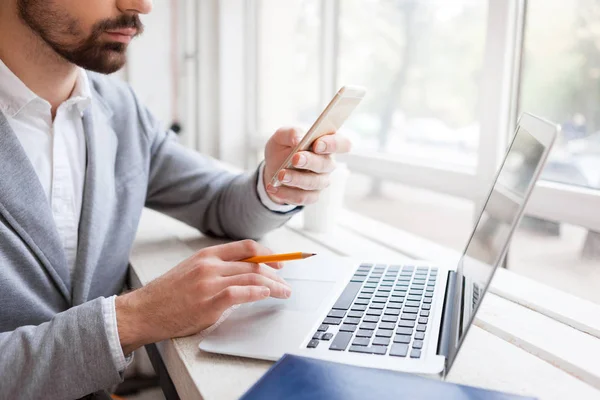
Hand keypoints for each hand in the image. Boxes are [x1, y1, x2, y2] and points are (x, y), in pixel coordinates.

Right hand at [115, 240, 290, 353]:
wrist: (143, 311)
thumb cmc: (167, 295)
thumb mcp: (191, 271)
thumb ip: (216, 269)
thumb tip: (245, 275)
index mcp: (207, 255)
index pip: (246, 247)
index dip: (268, 254)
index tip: (280, 262)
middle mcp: (210, 265)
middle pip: (254, 264)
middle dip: (276, 274)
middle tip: (286, 284)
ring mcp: (210, 283)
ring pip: (252, 278)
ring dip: (274, 286)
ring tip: (283, 293)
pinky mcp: (209, 302)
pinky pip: (241, 293)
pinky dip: (258, 293)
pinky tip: (267, 295)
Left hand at [263, 127, 351, 205]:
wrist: (273, 169)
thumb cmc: (283, 148)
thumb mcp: (281, 136)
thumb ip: (290, 133)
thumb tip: (298, 138)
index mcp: (326, 143)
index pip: (342, 144)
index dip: (333, 144)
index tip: (317, 145)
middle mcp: (327, 163)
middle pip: (327, 164)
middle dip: (310, 161)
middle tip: (295, 159)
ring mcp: (321, 181)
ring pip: (314, 183)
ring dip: (297, 179)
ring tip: (280, 175)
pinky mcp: (312, 195)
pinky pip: (303, 197)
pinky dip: (287, 194)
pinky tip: (274, 188)